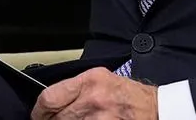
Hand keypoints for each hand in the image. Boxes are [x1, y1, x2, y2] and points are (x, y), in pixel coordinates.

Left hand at [31, 67, 157, 119]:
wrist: (157, 109)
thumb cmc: (130, 95)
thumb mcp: (102, 79)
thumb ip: (77, 87)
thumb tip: (53, 101)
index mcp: (90, 81)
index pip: (49, 98)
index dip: (39, 111)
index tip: (38, 116)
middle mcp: (93, 99)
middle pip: (57, 118)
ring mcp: (100, 119)